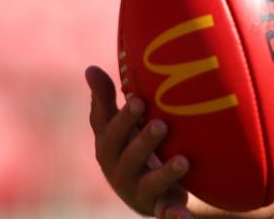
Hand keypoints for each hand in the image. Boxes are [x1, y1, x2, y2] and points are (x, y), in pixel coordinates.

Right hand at [86, 65, 193, 218]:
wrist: (150, 190)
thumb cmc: (132, 148)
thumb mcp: (117, 126)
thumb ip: (104, 100)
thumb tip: (89, 68)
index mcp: (109, 149)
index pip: (110, 133)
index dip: (122, 119)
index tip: (138, 100)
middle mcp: (119, 171)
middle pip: (128, 158)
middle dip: (143, 141)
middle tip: (162, 124)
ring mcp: (138, 191)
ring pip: (149, 184)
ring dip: (165, 173)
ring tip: (183, 160)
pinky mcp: (158, 207)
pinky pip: (164, 213)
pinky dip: (173, 217)